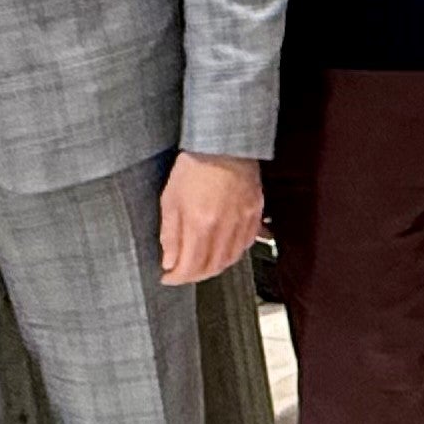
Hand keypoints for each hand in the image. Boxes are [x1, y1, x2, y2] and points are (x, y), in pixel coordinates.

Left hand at [160, 151, 263, 285]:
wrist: (224, 146)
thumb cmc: (195, 167)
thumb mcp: (170, 200)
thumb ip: (170, 235)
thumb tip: (169, 261)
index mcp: (200, 224)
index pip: (190, 266)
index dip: (177, 277)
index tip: (168, 277)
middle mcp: (224, 227)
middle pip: (212, 267)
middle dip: (195, 275)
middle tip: (183, 273)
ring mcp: (243, 221)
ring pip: (231, 259)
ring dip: (215, 267)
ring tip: (202, 264)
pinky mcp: (255, 214)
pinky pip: (247, 244)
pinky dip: (233, 253)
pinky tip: (223, 250)